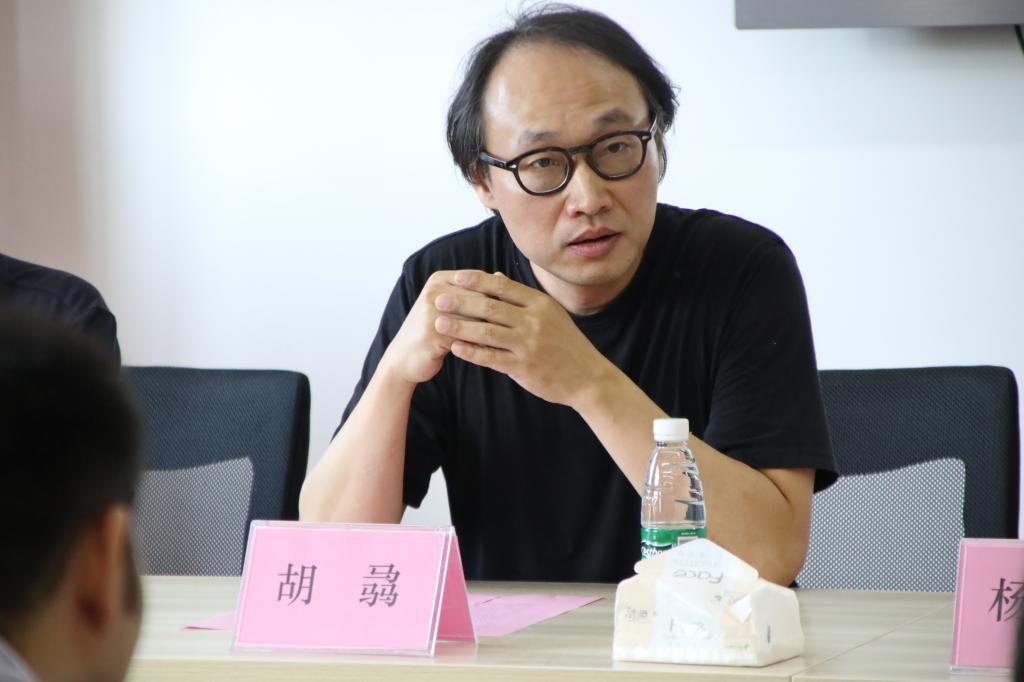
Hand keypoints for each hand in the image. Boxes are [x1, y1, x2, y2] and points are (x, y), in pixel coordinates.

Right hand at [379, 271, 515, 385]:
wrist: (403, 359)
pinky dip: (485, 345)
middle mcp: (435, 291)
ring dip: (498, 329)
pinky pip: (468, 338)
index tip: (524, 304)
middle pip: (479, 297)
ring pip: (475, 317)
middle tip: (527, 322)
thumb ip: (473, 293)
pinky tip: (502, 352)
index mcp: (440, 279)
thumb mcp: (452, 307)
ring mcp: (432, 312)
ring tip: (517, 337)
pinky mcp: (432, 334)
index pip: (478, 280)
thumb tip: (502, 277)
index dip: (502, 293)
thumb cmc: (432, 332)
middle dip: (503, 311)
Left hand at [432, 270, 609, 406]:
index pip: (503, 287)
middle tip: (438, 299)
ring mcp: (528, 345)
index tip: (455, 277)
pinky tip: (455, 348)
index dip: (477, 281)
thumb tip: (495, 277)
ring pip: (486, 332)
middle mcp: (534, 321)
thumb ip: (521, 297)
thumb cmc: (565, 343)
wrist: (587, 377)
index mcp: (540, 304)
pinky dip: (472, 352)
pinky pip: (491, 358)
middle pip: (490, 307)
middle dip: (461, 302)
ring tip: (438, 323)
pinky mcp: (524, 367)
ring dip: (460, 327)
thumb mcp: (549, 314)